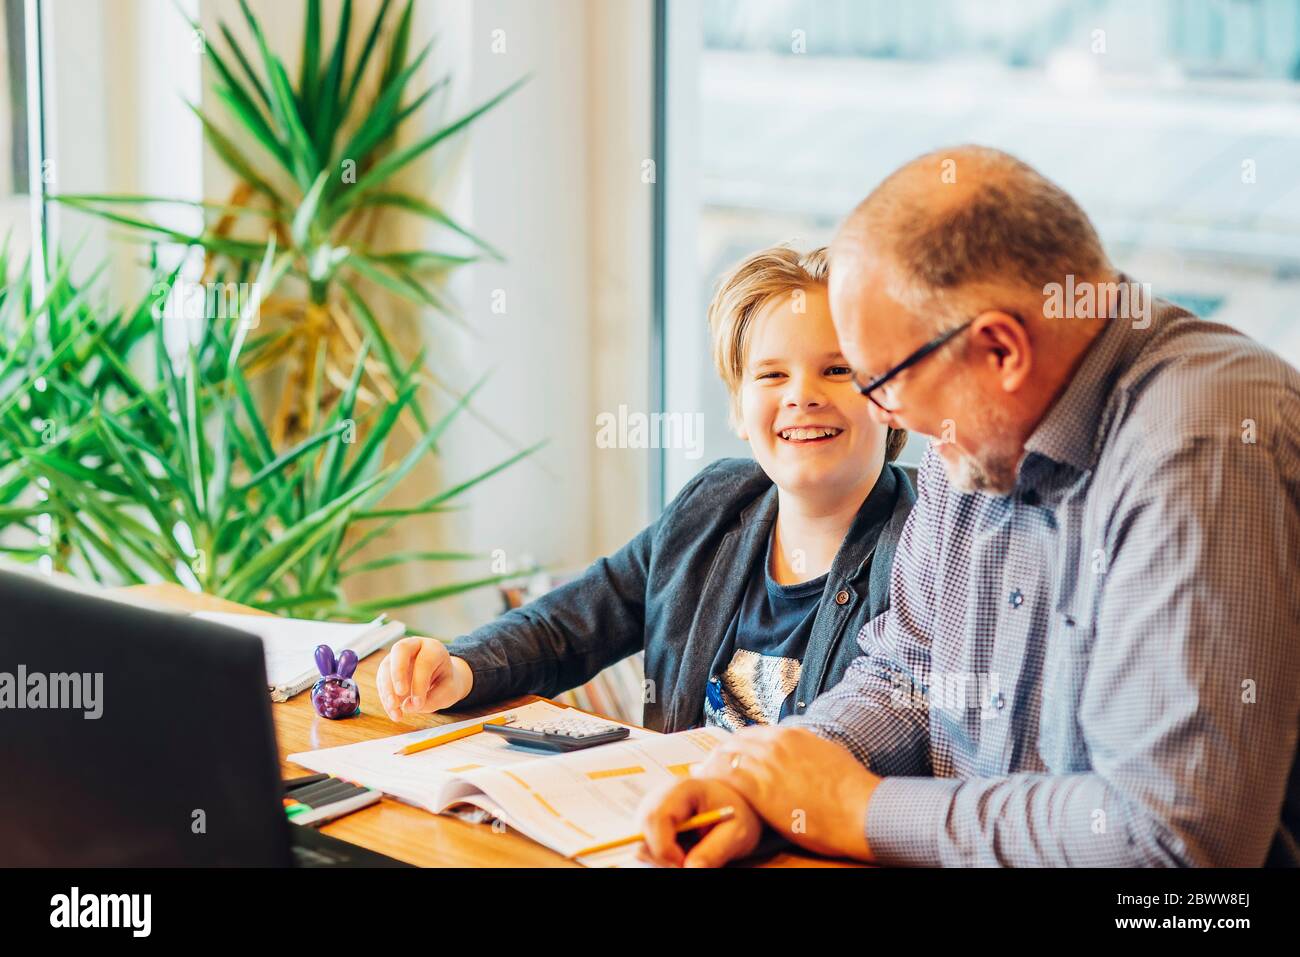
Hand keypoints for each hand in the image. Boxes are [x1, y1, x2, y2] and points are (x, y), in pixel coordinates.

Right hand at [376, 637, 473, 720]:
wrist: (439, 679)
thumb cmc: (444, 683)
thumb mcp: (449, 691)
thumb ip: (433, 699)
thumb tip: (406, 707)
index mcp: (434, 648)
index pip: (424, 661)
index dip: (419, 683)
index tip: (418, 703)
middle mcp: (414, 646)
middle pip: (400, 649)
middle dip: (398, 672)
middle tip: (400, 693)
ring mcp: (398, 655)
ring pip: (386, 667)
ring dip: (387, 690)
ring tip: (395, 710)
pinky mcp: (387, 667)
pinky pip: (381, 680)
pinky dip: (385, 698)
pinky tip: (394, 712)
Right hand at [635, 778, 762, 867]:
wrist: (739, 808)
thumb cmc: (740, 815)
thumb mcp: (737, 833)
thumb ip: (715, 850)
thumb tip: (689, 869)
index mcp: (682, 790)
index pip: (656, 817)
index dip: (664, 847)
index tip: (683, 864)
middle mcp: (660, 797)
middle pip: (641, 832)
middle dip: (662, 857)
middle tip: (687, 865)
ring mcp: (653, 811)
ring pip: (641, 844)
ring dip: (663, 859)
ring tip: (692, 854)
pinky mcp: (651, 826)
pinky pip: (647, 849)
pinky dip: (664, 858)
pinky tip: (683, 853)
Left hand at [699, 725, 879, 861]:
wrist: (860, 809)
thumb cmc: (853, 792)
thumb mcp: (830, 757)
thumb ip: (809, 752)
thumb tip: (805, 758)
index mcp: (793, 735)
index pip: (753, 734)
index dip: (739, 747)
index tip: (731, 758)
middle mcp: (776, 743)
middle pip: (735, 743)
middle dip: (721, 756)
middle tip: (709, 769)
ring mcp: (766, 763)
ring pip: (726, 757)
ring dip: (713, 768)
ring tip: (702, 781)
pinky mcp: (758, 787)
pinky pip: (725, 778)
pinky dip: (714, 782)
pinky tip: (708, 792)